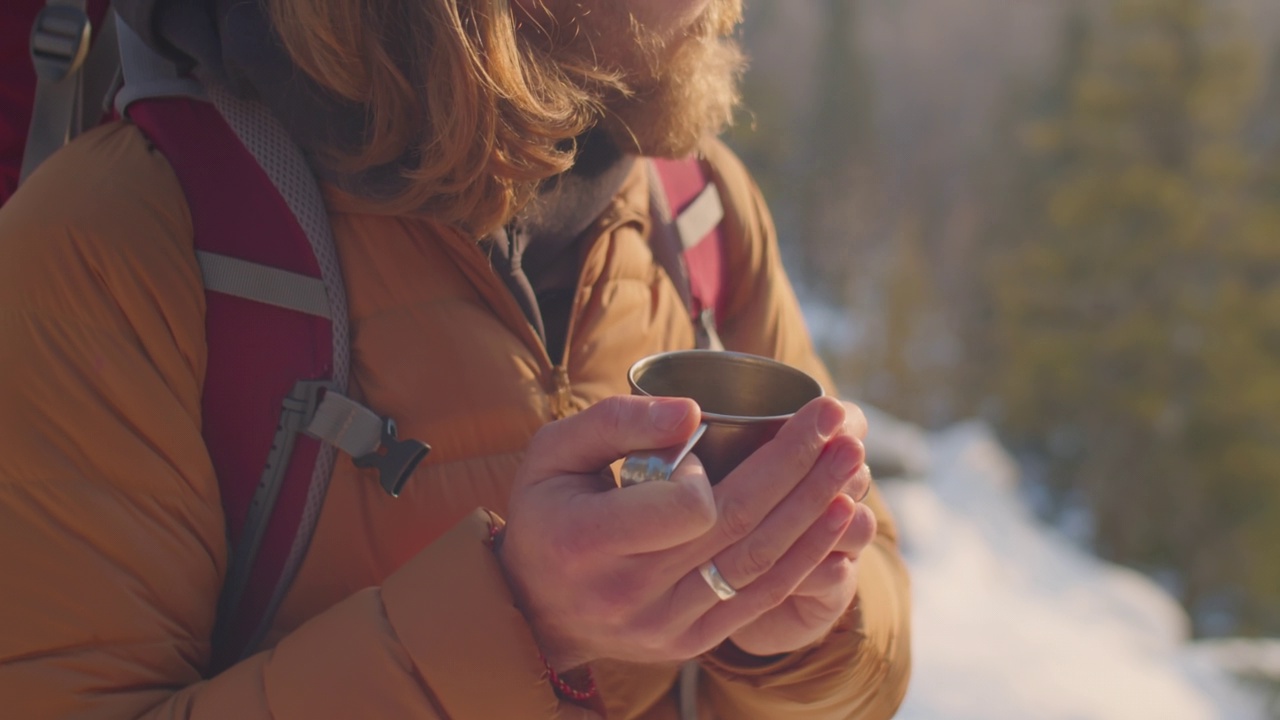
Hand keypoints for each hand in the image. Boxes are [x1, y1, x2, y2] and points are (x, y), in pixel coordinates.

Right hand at [498, 395, 857, 671]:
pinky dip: (807, 554)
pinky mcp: (692, 641)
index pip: (682, 509)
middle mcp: (629, 593)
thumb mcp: (552, 453)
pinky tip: (839, 513)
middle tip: (839, 417)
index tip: (721, 431)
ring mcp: (665, 625)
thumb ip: (616, 422)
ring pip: (759, 563)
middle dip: (797, 466)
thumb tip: (692, 410)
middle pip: (736, 526)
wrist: (536, 612)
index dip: (715, 469)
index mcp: (586, 542)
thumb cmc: (546, 513)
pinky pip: (761, 598)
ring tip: (852, 456)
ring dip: (815, 506)